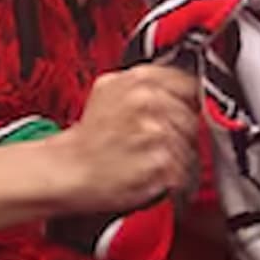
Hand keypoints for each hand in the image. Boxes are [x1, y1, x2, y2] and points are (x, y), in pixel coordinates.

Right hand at [47, 66, 202, 214]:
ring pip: (192, 145)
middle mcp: (149, 101)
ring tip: (155, 162)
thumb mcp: (110, 90)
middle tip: (162, 143)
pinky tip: (158, 177)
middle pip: (193, 117)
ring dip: (182, 157)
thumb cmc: (88, 138)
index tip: (183, 113)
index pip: (190, 84)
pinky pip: (188, 171)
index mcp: (139, 79)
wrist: (67, 171)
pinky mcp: (161, 163)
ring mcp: (156, 132)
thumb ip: (147, 82)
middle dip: (184, 132)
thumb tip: (180, 83)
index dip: (188, 102)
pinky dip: (179, 180)